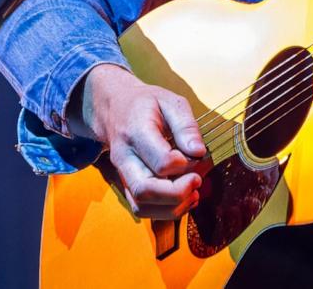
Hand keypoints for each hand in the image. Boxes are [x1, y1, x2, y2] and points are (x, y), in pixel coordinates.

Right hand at [76, 64, 206, 219]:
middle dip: (177, 194)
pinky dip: (164, 212)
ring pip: (140, 206)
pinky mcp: (126, 185)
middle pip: (145, 190)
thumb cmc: (146, 104)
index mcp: (136, 132)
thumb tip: (198, 152)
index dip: (184, 165)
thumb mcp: (170, 101)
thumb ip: (186, 125)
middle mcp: (124, 158)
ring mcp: (122, 174)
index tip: (197, 154)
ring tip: (193, 193)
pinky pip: (140, 209)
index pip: (160, 162)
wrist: (114, 108)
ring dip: (172, 207)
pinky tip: (183, 199)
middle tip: (197, 180)